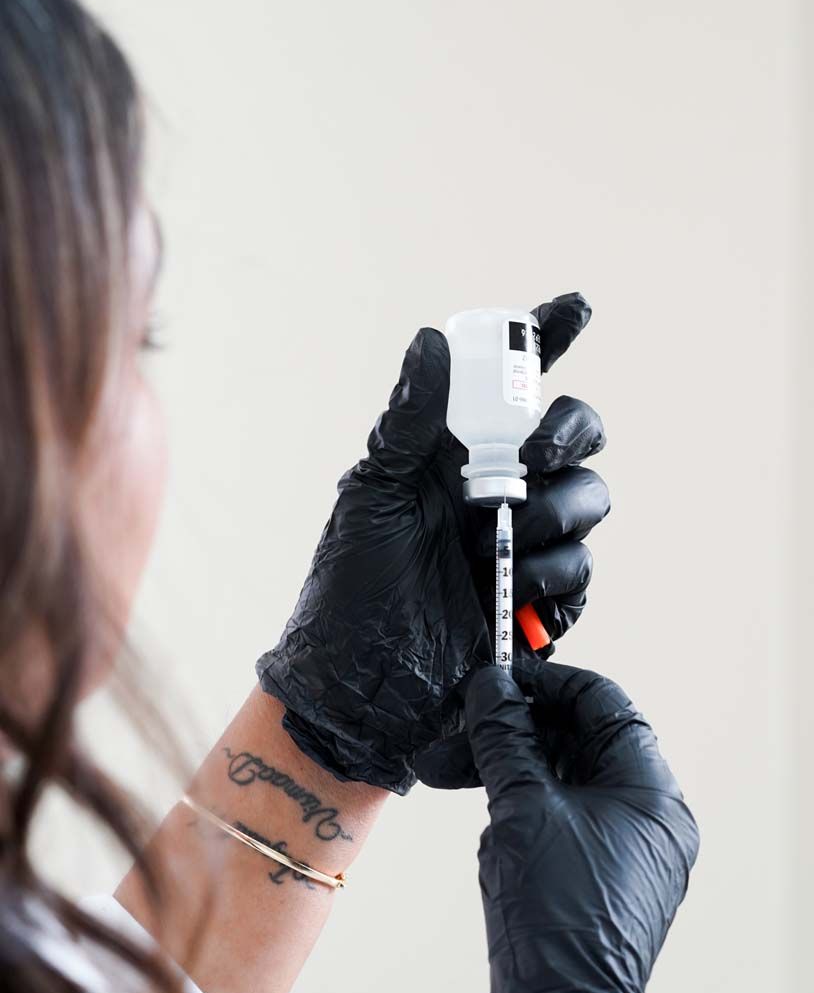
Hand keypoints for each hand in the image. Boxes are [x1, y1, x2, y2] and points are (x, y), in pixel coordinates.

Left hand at [256, 294, 608, 793]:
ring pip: (590, 498)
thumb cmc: (350, 587)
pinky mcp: (540, 596)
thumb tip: (430, 340)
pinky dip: (557, 579)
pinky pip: (582, 571)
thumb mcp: (372, 496)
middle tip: (535, 454)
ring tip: (498, 552)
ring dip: (556, 516)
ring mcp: (524, 541)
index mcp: (455, 454)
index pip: (511, 383)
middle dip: (570, 431)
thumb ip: (406, 424)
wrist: (360, 685)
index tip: (576, 307)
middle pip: (575, 433)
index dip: (547, 338)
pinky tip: (518, 598)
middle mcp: (499, 488)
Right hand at [465, 661, 698, 992]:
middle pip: (580, 736)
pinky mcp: (595, 868)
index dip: (547, 682)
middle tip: (471, 716)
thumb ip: (505, 738)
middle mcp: (646, 813)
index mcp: (650, 789)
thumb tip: (492, 689)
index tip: (502, 675)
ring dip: (510, 761)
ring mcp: (622, 843)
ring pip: (563, 774)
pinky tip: (480, 794)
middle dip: (519, 725)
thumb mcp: (523, 807)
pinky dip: (520, 796)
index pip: (601, 702)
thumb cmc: (559, 918)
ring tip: (456, 762)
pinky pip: (558, 810)